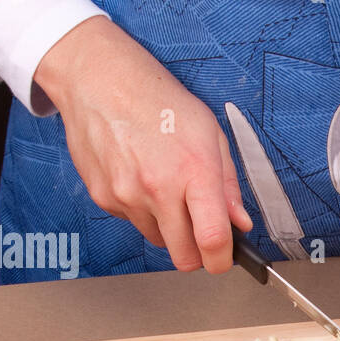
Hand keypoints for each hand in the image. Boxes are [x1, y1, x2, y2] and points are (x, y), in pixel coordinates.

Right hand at [33, 16, 252, 272]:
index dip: (222, 261)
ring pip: (159, 240)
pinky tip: (141, 177)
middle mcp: (159, 189)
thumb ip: (228, 185)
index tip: (224, 259)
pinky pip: (133, 222)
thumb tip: (240, 222)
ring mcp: (127, 196)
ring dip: (168, 228)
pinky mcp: (104, 198)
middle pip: (183, 257)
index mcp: (194, 172)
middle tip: (199, 230)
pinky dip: (142, 211)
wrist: (100, 79)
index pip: (212, 241)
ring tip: (166, 187)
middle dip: (196, 251)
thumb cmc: (158, 101)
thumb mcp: (210, 134)